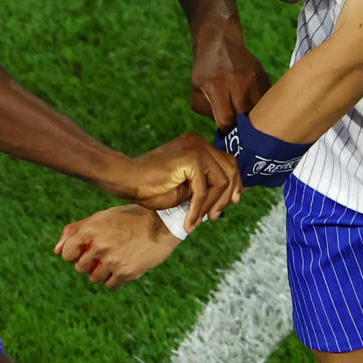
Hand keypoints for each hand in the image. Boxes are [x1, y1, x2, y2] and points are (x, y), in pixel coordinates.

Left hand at [54, 205, 179, 287]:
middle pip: (80, 268)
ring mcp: (113, 261)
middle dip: (90, 262)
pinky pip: (110, 285)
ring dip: (102, 272)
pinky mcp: (126, 273)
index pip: (67, 254)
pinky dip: (115, 279)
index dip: (75, 253)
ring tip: (116, 258)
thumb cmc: (128, 218)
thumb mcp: (101, 217)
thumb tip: (56, 251)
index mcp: (90, 229)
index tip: (86, 250)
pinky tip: (124, 265)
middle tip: (106, 252)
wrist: (162, 223)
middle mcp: (99, 245)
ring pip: (94, 278)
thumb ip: (75, 231)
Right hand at [123, 132, 241, 232]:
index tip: (231, 204)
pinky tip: (189, 221)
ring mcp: (196, 147)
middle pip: (231, 168)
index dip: (234, 184)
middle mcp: (199, 141)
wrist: (128, 181)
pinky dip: (198, 209)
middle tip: (215, 216)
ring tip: (197, 220)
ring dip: (212, 205)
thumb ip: (207, 186)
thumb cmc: (153, 187)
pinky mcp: (191, 158)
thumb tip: (232, 197)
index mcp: (198, 144)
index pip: (227, 162)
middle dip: (227, 196)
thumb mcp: (188, 187)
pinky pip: (204, 189)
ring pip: (222, 180)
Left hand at [188, 25, 271, 129]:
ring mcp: (254, 78)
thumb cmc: (205, 72)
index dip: (227, 132)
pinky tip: (254, 108)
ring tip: (247, 120)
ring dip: (254, 119)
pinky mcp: (264, 77)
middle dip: (242, 129)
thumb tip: (225, 130)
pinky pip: (267, 100)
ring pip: (260, 110)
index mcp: (216, 86)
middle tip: (237, 131)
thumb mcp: (196, 91)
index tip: (227, 134)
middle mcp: (237, 81)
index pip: (226, 119)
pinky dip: (262, 108)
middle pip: (245, 117)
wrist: (221, 42)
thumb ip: (207, 112)